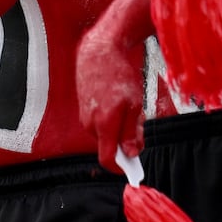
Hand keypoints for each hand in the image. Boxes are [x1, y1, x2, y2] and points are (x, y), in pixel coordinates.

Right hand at [75, 25, 144, 171]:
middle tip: (138, 123)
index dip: (120, 169)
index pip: (107, 159)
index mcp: (104, 124)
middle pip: (108, 147)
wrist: (99, 52)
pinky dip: (109, 120)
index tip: (131, 169)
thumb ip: (132, 132)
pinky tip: (116, 103)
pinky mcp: (83, 109)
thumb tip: (132, 153)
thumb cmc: (119, 76)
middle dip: (124, 142)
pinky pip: (98, 124)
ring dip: (117, 129)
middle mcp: (90, 124)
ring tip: (127, 108)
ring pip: (104, 134)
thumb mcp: (134, 104)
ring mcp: (84, 117)